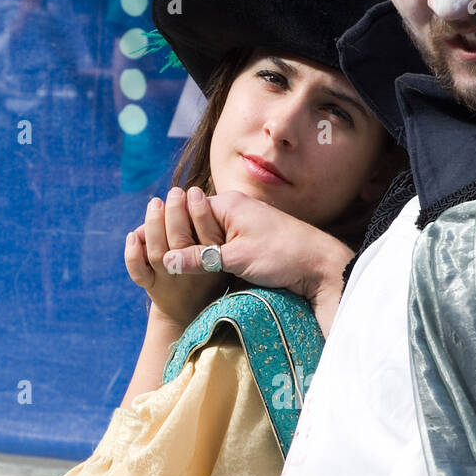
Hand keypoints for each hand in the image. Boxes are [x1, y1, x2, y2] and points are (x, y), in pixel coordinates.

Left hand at [125, 187, 225, 328]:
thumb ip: (214, 232)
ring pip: (158, 253)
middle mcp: (191, 274)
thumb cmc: (207, 274)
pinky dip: (132, 254)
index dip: (199, 212)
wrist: (190, 312)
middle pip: (179, 241)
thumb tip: (195, 196)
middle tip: (175, 193)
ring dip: (154, 224)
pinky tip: (132, 235)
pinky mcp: (152, 287)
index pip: (208, 236)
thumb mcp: (221, 257)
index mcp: (213, 265)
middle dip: (175, 212)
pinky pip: (138, 273)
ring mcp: (169, 281)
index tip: (195, 193)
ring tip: (156, 203)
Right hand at [162, 191, 353, 333]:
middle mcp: (233, 208)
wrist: (321, 265)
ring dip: (198, 253)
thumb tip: (166, 262)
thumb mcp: (236, 258)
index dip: (170, 231)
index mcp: (228, 203)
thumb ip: (199, 258)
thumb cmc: (282, 255)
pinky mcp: (250, 241)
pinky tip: (205, 271)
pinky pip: (222, 246)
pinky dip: (212, 257)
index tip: (155, 249)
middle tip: (165, 261)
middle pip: (194, 224)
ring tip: (183, 269)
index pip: (185, 211)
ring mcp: (242, 224)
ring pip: (207, 237)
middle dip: (181, 242)